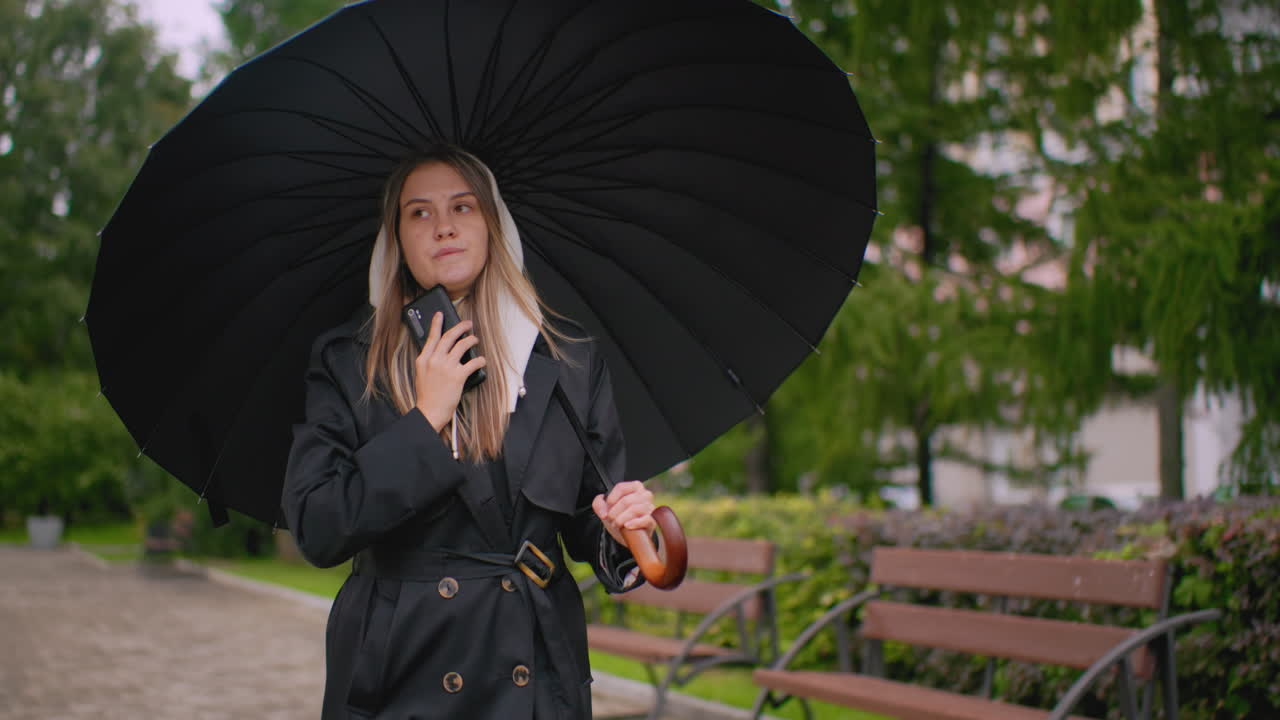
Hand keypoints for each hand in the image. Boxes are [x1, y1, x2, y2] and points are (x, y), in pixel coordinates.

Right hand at [413, 311, 486, 431]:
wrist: (430, 411)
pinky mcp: (458, 375)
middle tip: (468, 324)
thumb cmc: (427, 395)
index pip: (432, 337)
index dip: (436, 324)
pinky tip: (482, 360)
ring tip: (475, 340)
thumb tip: (440, 351)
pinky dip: (480, 360)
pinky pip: (473, 362)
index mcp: (423, 359)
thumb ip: (429, 361)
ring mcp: (446, 367)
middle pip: (449, 336)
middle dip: (460, 327)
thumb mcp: (422, 374)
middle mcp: (434, 360)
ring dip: (471, 340)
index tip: (440, 315)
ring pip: (462, 345)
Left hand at [592, 481, 655, 546]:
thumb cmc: (619, 518)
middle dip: (614, 513)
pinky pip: (646, 519)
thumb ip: (598, 503)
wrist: (628, 535)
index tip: (607, 508)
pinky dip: (634, 523)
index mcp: (635, 487)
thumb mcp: (606, 509)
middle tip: (611, 520)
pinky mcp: (652, 521)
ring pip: (634, 509)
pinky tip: (627, 526)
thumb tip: (604, 511)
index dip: (611, 499)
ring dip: (621, 519)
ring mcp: (650, 507)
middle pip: (626, 500)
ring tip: (617, 524)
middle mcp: (645, 494)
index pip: (621, 488)